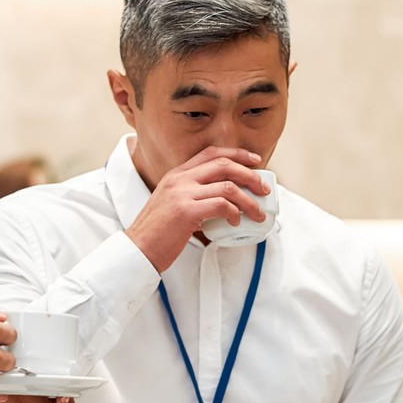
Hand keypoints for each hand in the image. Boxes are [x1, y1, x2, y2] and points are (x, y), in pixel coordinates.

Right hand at [123, 146, 266, 271]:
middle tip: (264, 189)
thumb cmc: (158, 232)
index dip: (237, 154)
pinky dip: (235, 213)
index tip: (255, 161)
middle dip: (250, 175)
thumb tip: (223, 203)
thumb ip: (193, 196)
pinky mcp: (185, 211)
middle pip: (224, 165)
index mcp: (177, 174)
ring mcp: (182, 193)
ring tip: (257, 214)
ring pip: (228, 187)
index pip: (211, 153)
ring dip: (249, 201)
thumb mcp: (172, 203)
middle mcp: (180, 179)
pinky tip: (236, 222)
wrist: (138, 249)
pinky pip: (221, 205)